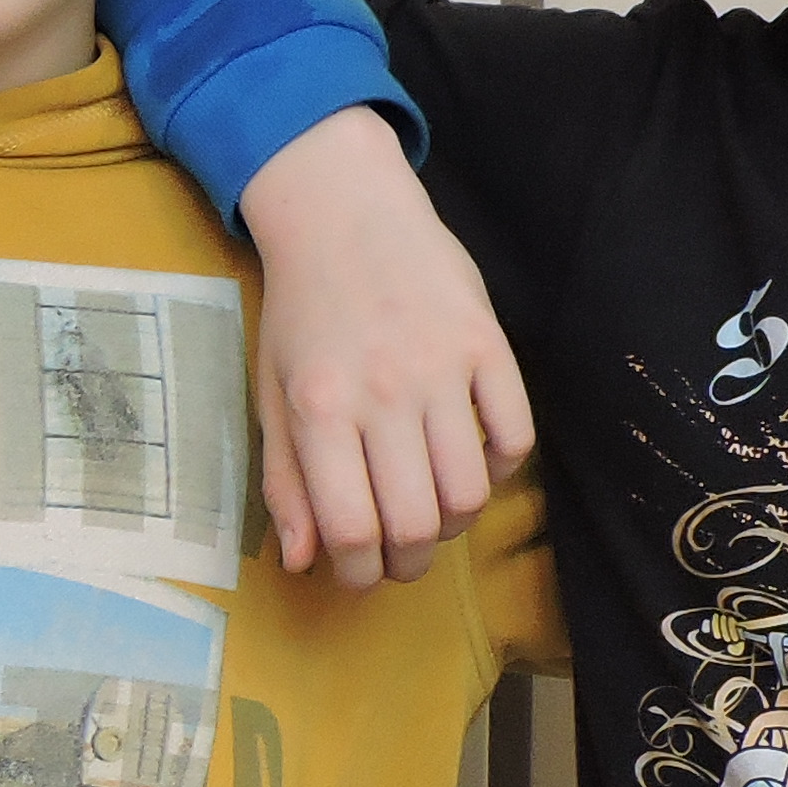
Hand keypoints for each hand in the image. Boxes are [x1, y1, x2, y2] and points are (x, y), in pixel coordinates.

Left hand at [235, 107, 533, 588]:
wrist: (346, 214)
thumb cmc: (302, 312)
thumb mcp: (272, 393)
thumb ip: (284, 480)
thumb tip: (302, 561)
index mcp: (320, 409)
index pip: (350, 528)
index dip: (358, 572)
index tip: (358, 572)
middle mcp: (383, 392)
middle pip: (418, 523)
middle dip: (408, 563)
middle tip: (400, 557)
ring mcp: (442, 367)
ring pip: (471, 492)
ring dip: (454, 524)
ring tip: (434, 514)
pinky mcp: (489, 344)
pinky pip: (516, 438)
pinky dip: (502, 469)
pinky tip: (472, 461)